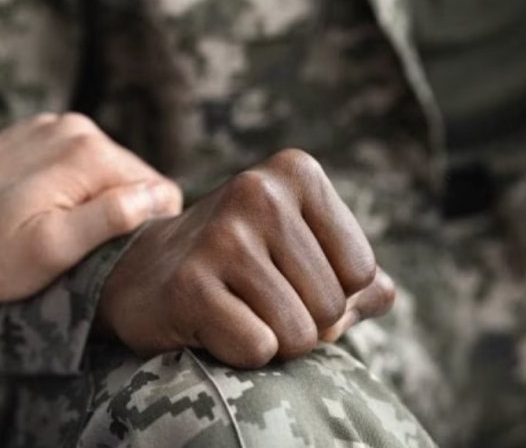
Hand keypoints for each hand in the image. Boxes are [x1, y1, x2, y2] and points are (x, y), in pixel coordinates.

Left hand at [0, 113, 182, 301]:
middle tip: (76, 245)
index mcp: (91, 154)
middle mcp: (78, 129)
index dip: (143, 229)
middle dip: (117, 214)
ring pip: (106, 172)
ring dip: (91, 202)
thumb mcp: (52, 248)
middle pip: (133, 179)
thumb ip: (111, 218)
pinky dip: (69, 188)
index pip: (159, 191)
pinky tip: (38, 207)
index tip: (108, 252)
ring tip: (54, 227)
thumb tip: (159, 196)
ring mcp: (54, 126)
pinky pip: (76, 162)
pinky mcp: (35, 133)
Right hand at [97, 149, 394, 367]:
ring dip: (272, 342)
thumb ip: (357, 276)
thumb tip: (382, 295)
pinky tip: (209, 324)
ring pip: (299, 334)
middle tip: (253, 300)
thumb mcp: (300, 253)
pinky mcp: (189, 284)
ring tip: (233, 311)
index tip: (285, 279)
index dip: (331, 296)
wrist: (143, 276)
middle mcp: (258, 192)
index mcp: (295, 172)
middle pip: (332, 307)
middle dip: (302, 323)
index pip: (362, 272)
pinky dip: (239, 353)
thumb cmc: (238, 266)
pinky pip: (258, 349)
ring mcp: (221, 237)